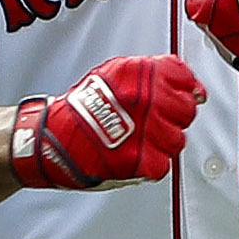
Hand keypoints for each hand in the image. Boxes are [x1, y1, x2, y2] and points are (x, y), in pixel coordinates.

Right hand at [7, 55, 203, 190]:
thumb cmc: (80, 110)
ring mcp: (144, 130)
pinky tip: (137, 156)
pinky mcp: (140, 160)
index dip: (187, 87)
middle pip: (186, 109)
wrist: (50, 138)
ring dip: (164, 143)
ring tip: (143, 141)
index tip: (188, 94)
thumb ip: (149, 76)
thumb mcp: (112, 75)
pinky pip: (163, 164)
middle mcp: (143, 99)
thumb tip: (186, 84)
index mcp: (137, 74)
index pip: (182, 75)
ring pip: (177, 139)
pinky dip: (152, 165)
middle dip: (176, 117)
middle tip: (158, 121)